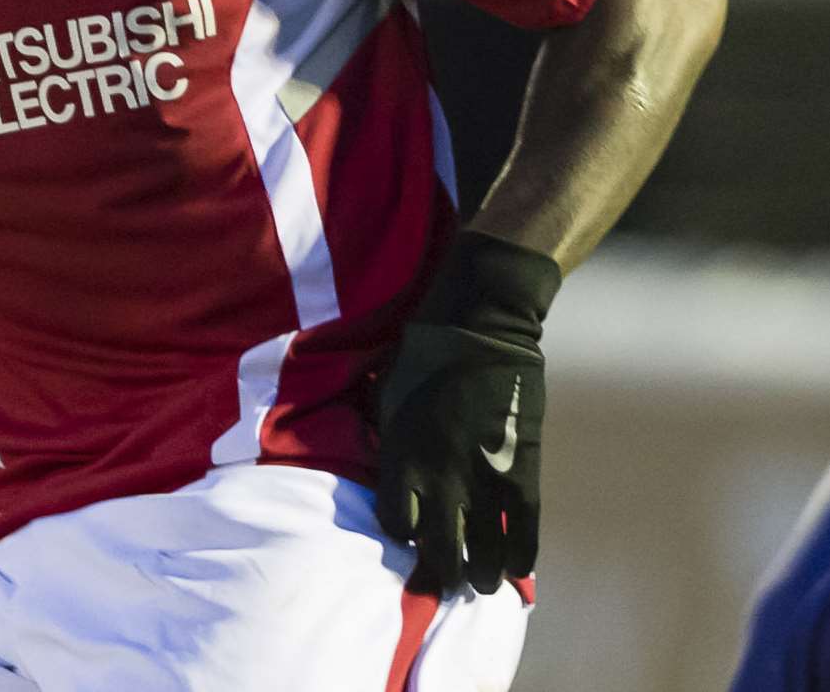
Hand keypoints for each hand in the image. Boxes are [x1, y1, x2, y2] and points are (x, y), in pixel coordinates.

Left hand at [375, 232, 559, 595]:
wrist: (479, 327)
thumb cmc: (422, 357)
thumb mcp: (387, 400)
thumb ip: (390, 443)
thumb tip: (388, 473)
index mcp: (399, 457)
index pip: (394, 523)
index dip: (402, 534)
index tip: (409, 535)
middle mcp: (438, 477)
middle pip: (439, 549)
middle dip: (442, 573)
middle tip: (447, 581)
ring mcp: (483, 477)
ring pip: (483, 549)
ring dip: (483, 573)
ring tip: (482, 584)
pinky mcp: (522, 469)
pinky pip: (524, 528)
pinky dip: (522, 554)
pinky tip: (518, 571)